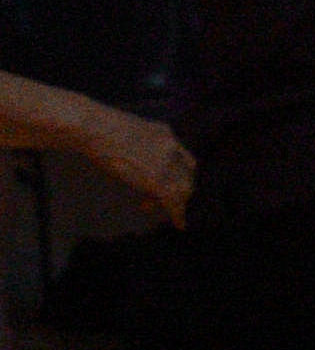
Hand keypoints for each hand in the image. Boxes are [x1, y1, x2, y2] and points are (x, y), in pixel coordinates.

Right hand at [79, 102, 192, 223]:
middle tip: (159, 200)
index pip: (184, 158)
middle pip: (186, 175)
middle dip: (178, 190)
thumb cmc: (95, 126)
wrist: (92, 128)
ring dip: (173, 203)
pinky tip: (178, 224)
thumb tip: (122, 152)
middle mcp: (171, 147)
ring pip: (182, 190)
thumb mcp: (125, 130)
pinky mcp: (157, 180)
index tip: (173, 183)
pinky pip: (173, 202)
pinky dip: (178, 214)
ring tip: (150, 208)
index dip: (181, 173)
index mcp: (164, 133)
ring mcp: (166, 164)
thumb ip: (135, 143)